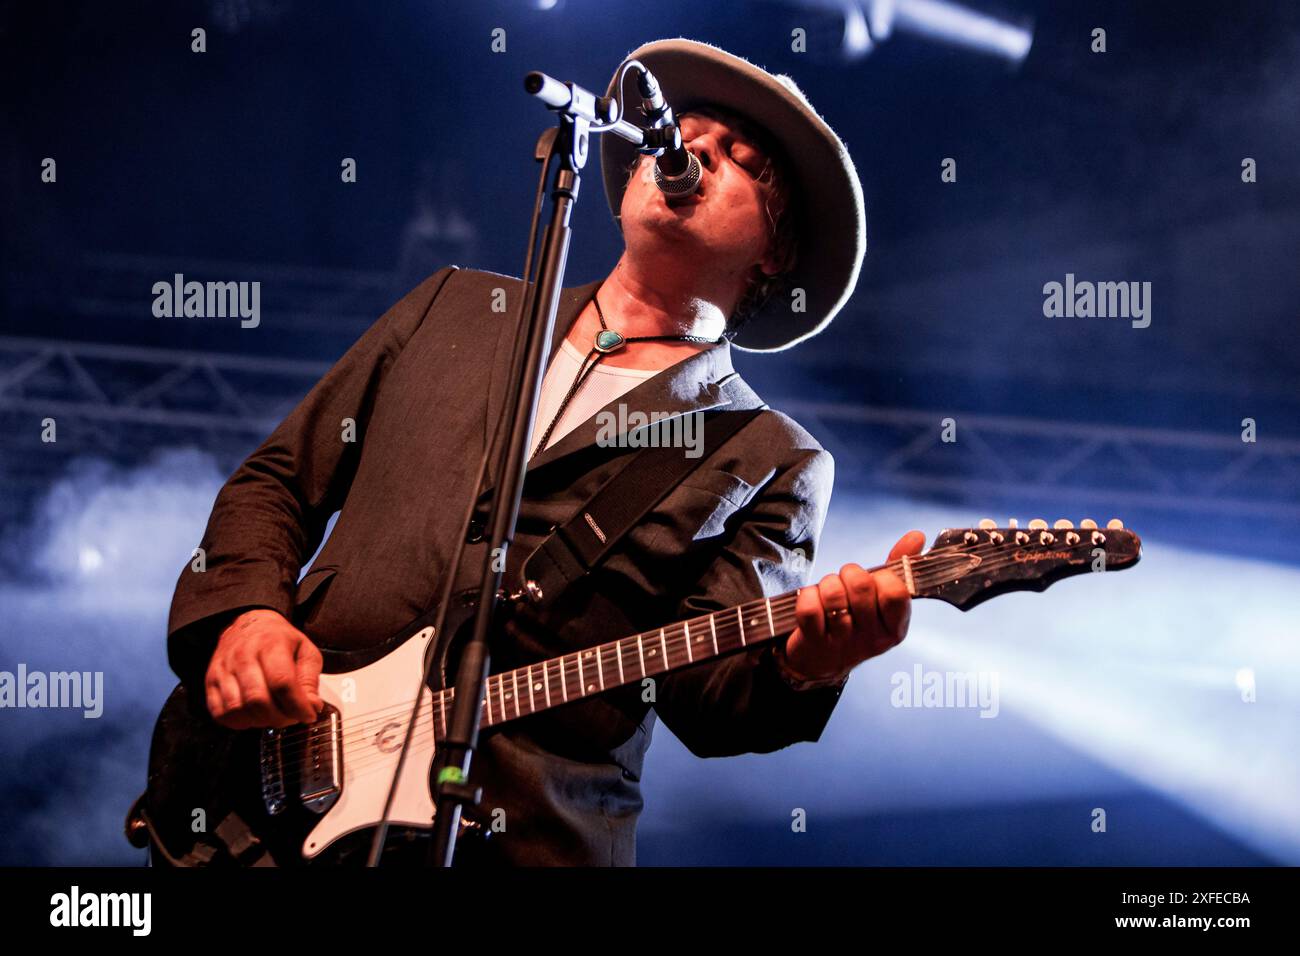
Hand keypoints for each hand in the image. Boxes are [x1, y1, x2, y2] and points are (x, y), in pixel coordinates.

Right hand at [204, 609, 323, 728]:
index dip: (297, 706)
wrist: (246, 625)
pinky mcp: (210, 682)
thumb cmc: (279, 640)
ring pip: (238, 710)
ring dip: (260, 722)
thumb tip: (311, 707)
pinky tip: (254, 716)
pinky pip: (221, 714)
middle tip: (292, 717)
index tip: (308, 715)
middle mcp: (243, 656)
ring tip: (274, 715)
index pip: (282, 682)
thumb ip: (310, 680)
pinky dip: (240, 723)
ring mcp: (223, 669)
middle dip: (280, 718)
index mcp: (271, 644)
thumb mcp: (305, 651)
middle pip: (258, 700)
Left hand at [782, 531, 925, 682]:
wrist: (822, 660)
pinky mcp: (814, 643)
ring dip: (827, 584)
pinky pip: (809, 607)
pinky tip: (813, 603)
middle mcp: (873, 640)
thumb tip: (917, 536)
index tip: (875, 581)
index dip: (882, 577)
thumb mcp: (881, 599)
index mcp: (896, 628)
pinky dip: (807, 596)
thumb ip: (898, 568)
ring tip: (828, 594)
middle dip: (849, 574)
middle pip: (862, 586)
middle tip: (846, 583)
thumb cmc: (856, 621)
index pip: (896, 592)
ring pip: (833, 593)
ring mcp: (843, 643)